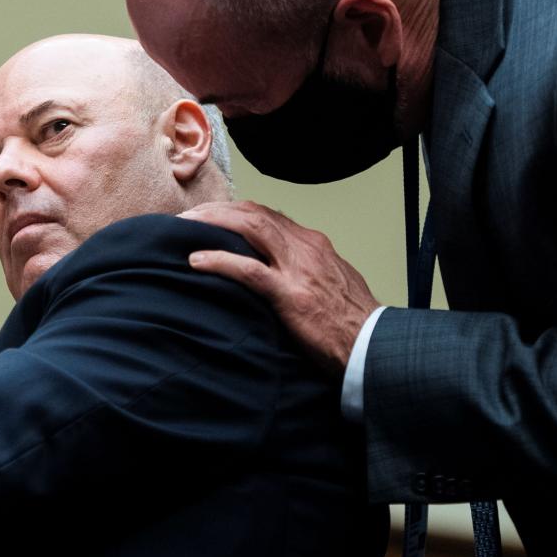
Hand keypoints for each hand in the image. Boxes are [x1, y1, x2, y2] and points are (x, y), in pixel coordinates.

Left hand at [179, 201, 379, 372]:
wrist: (373, 346)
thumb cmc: (351, 323)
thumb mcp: (329, 285)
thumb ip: (304, 271)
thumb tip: (277, 270)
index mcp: (313, 245)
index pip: (267, 215)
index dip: (234, 211)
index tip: (210, 216)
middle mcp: (305, 247)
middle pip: (253, 213)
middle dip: (217, 210)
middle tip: (188, 217)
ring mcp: (298, 269)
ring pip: (249, 228)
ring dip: (212, 224)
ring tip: (184, 227)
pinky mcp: (290, 294)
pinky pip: (248, 270)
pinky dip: (218, 261)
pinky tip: (196, 261)